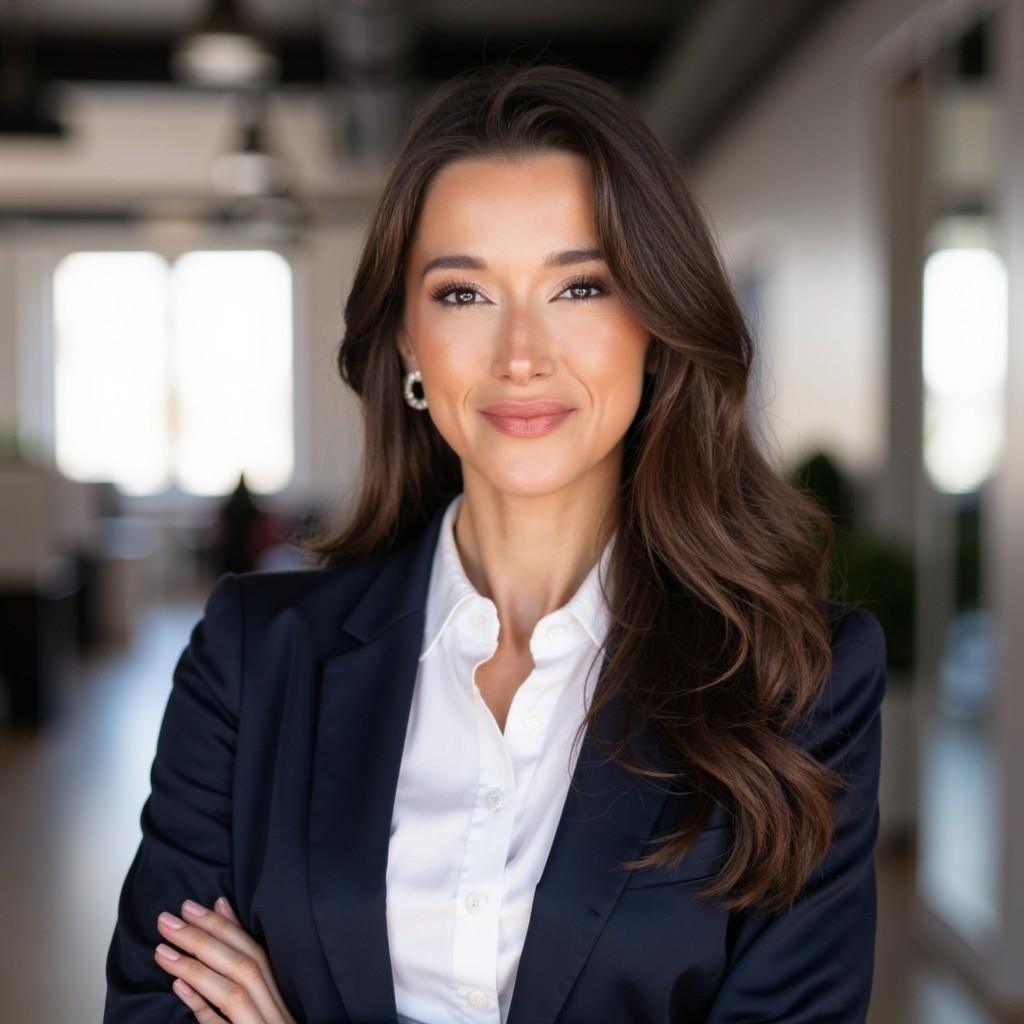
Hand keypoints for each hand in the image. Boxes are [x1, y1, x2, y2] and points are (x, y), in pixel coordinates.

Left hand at [155, 897, 296, 1023]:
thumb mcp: (257, 1007)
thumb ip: (242, 970)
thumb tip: (220, 913)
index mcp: (281, 1000)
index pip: (255, 953)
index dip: (225, 927)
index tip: (190, 908)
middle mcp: (277, 1013)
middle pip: (245, 968)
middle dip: (205, 940)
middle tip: (167, 921)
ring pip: (233, 994)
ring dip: (196, 968)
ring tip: (161, 950)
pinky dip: (202, 1007)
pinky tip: (179, 987)